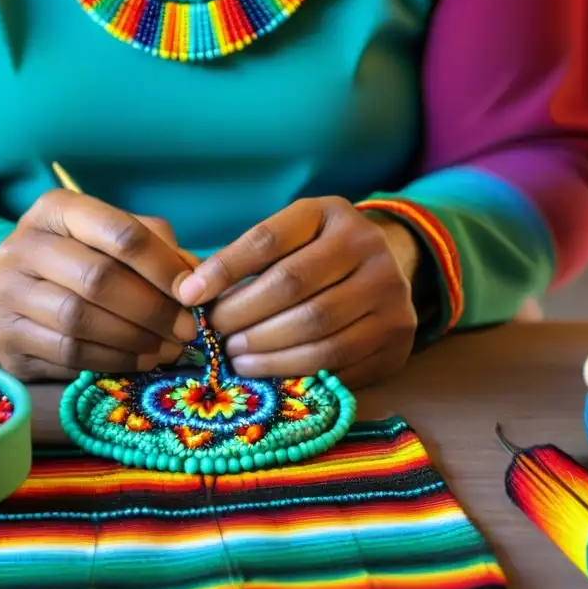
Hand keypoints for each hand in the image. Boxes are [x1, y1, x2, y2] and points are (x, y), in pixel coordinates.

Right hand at [0, 189, 197, 380]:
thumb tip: (196, 280)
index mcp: (56, 209)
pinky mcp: (7, 337)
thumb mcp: (112, 239)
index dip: (162, 266)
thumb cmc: (78, 260)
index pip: (119, 233)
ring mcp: (7, 292)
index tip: (192, 293)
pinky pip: (68, 352)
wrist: (14, 293)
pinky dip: (113, 359)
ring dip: (135, 339)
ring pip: (81, 319)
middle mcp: (23, 245)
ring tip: (167, 348)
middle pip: (99, 278)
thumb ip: (156, 248)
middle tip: (185, 330)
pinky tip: (140, 359)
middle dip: (153, 309)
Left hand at [175, 197, 419, 387]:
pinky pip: (340, 364)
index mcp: (330, 213)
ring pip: (316, 332)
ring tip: (237, 358)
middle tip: (216, 337)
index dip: (223, 269)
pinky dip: (297, 373)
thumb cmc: (317, 255)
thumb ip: (245, 259)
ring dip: (266, 353)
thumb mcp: (288, 238)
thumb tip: (190, 294)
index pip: (267, 240)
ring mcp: (390, 293)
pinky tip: (271, 375)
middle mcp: (367, 246)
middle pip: (291, 288)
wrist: (389, 268)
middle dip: (242, 317)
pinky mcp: (398, 337)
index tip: (189, 296)